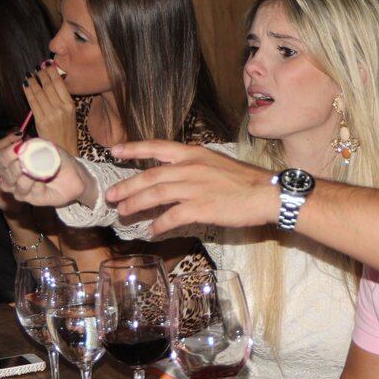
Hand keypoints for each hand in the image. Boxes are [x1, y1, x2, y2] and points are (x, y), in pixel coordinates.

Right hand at [0, 137, 91, 208]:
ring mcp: (22, 189)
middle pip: (1, 170)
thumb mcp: (47, 147)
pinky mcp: (32, 199)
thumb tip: (21, 146)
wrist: (76, 175)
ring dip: (20, 174)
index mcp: (15, 163)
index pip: (0, 159)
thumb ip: (34, 145)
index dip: (5, 153)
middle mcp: (15, 177)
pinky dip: (33, 184)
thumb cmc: (59, 160)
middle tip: (22, 157)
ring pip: (9, 183)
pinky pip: (25, 192)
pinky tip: (42, 180)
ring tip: (34, 169)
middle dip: (9, 162)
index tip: (16, 146)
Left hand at [25, 61, 77, 154]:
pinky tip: (25, 84)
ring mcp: (51, 114)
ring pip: (40, 92)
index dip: (52, 72)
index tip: (48, 64)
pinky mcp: (41, 120)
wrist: (63, 150)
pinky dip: (28, 91)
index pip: (60, 84)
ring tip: (30, 74)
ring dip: (33, 81)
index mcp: (70, 105)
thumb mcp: (70, 114)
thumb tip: (53, 84)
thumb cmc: (66, 132)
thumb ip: (62, 100)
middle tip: (37, 67)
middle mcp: (61, 108)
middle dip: (42, 74)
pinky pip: (33, 102)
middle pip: (49, 86)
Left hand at [105, 140, 276, 234]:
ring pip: (155, 195)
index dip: (133, 149)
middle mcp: (190, 168)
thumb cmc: (247, 181)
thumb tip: (178, 176)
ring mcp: (194, 188)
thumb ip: (196, 167)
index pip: (156, 147)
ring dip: (135, 205)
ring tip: (123, 213)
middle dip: (126, 186)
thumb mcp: (217, 163)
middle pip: (149, 176)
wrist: (267, 193)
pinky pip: (171, 218)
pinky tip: (151, 231)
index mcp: (194, 153)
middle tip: (111, 196)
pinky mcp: (200, 208)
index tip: (114, 151)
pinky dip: (158, 225)